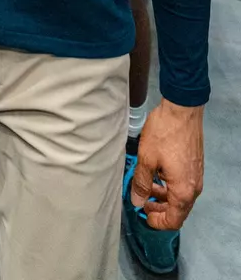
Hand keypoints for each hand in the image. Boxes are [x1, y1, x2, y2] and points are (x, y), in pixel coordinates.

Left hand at [131, 99, 203, 230]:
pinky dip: (169, 186)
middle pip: (178, 210)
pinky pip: (182, 185)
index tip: (143, 215)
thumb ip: (141, 183)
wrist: (182, 110)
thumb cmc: (164, 134)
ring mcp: (196, 177)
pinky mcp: (194, 166)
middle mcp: (193, 187)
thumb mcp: (146, 158)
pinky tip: (156, 175)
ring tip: (146, 187)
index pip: (174, 220)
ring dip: (163, 196)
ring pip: (180, 197)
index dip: (158, 222)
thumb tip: (136, 200)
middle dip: (159, 210)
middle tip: (141, 201)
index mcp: (183, 191)